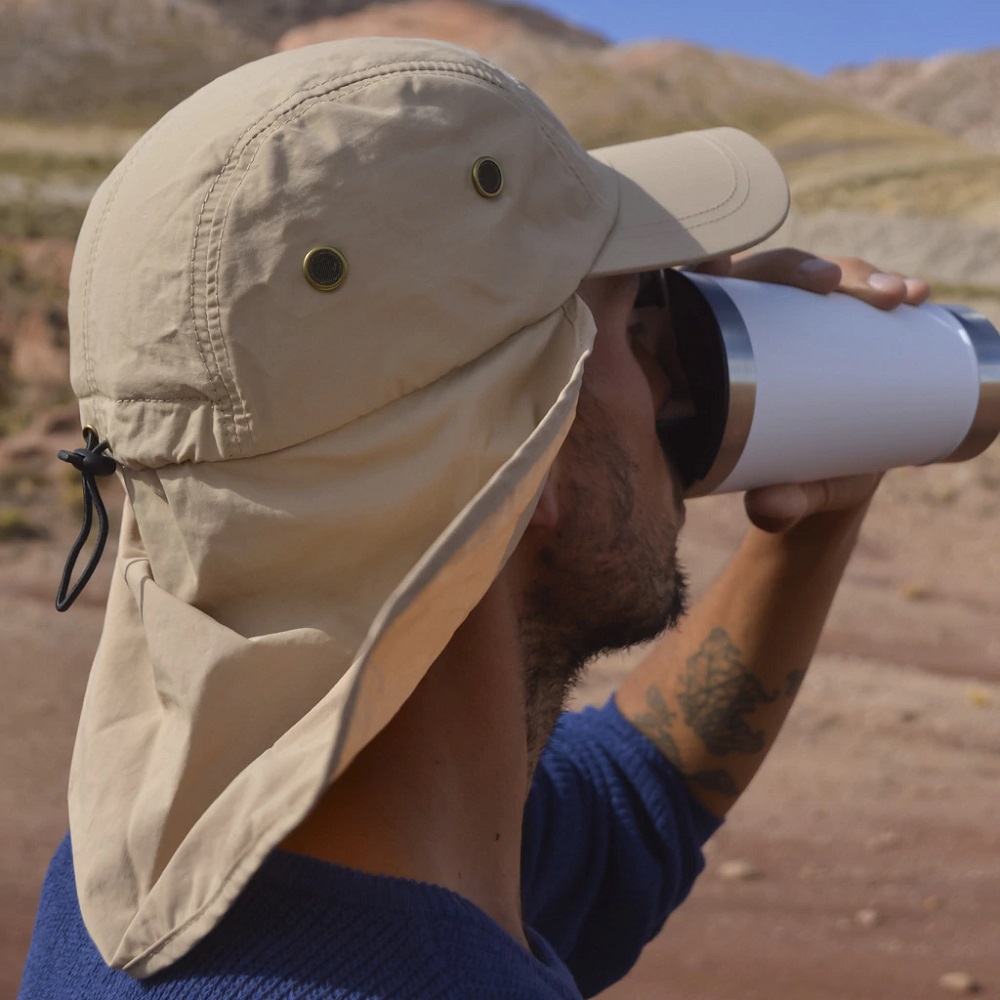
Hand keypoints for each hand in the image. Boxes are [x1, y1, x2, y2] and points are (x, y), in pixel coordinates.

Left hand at [690, 248, 931, 532]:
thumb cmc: (788, 482)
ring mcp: (800, 323)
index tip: (774, 279)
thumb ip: (777, 502)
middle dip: (817, 271)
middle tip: (858, 291)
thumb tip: (768, 508)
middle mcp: (753, 327)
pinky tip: (918, 294)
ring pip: (825, 279)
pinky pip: (861, 296)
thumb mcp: (783, 488)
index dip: (736, 271)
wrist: (823, 488)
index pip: (715, 297)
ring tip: (900, 297)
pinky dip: (889, 289)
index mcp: (713, 354)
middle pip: (775, 276)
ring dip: (862, 277)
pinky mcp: (840, 328)